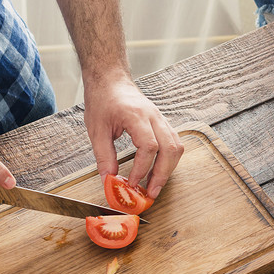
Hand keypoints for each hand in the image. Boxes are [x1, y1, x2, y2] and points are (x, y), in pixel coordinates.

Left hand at [82, 74, 183, 198]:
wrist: (111, 80)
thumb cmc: (103, 100)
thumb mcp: (96, 129)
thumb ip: (104, 156)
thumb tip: (109, 180)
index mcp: (136, 116)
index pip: (149, 146)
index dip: (142, 168)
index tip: (132, 183)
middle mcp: (153, 116)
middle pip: (170, 149)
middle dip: (162, 174)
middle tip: (151, 193)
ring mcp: (161, 118)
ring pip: (176, 147)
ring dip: (169, 169)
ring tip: (156, 185)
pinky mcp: (163, 123)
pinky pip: (175, 143)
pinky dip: (170, 159)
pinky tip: (160, 170)